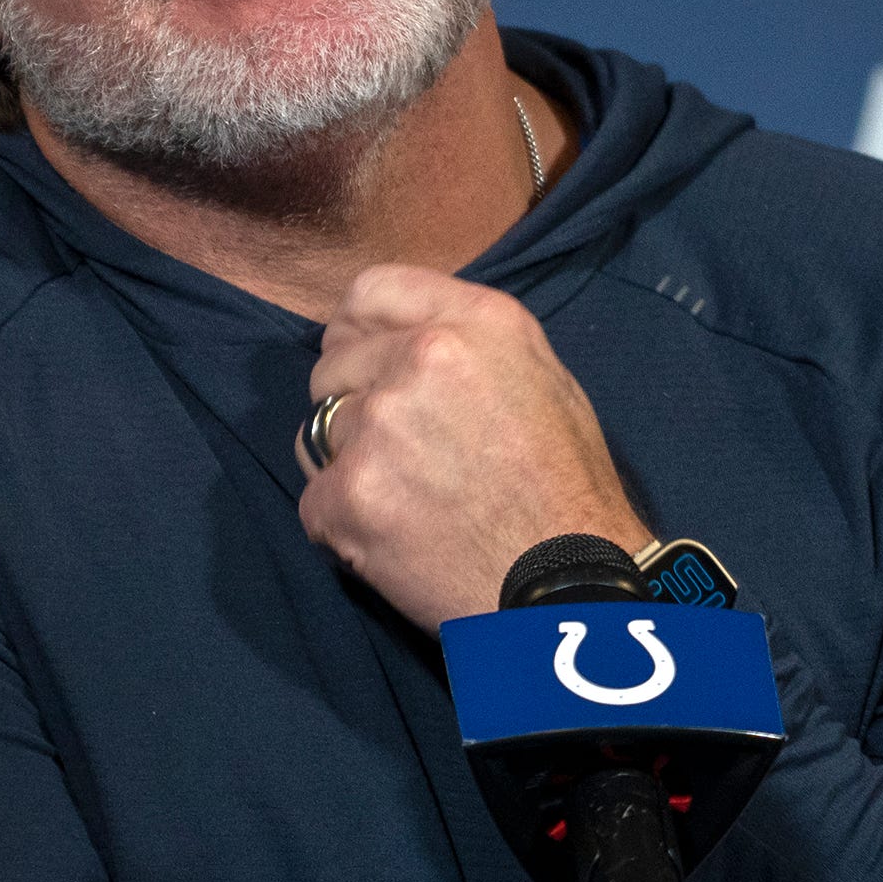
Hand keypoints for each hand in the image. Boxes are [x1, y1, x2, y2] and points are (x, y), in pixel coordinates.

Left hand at [293, 265, 649, 631]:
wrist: (567, 591)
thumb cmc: (567, 492)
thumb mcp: (544, 381)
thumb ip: (468, 342)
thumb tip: (399, 337)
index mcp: (478, 323)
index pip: (369, 291)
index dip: (358, 331)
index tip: (363, 360)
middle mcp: (423, 359)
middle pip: (332, 364)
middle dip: (354, 403)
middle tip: (405, 454)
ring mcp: (380, 427)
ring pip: (318, 430)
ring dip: (350, 463)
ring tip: (410, 501)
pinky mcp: (348, 494)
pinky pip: (315, 497)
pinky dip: (343, 522)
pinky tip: (396, 539)